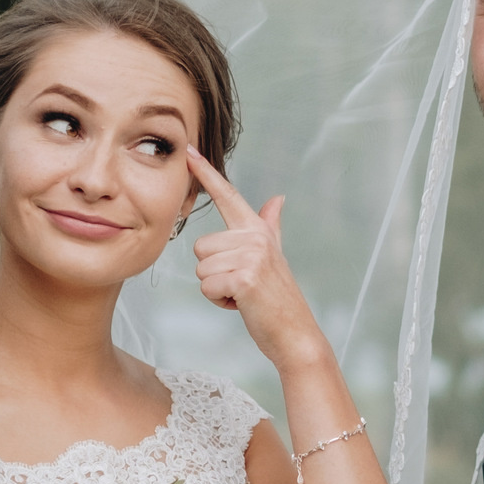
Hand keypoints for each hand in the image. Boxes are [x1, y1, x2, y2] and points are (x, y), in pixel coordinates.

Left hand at [185, 147, 327, 373]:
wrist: (295, 332)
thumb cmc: (277, 298)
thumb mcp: (274, 255)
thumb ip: (271, 225)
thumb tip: (277, 198)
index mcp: (257, 230)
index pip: (227, 195)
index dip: (206, 173)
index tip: (188, 150)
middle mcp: (255, 237)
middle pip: (201, 247)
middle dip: (214, 273)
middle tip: (242, 285)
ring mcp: (252, 256)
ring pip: (201, 268)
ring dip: (216, 288)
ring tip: (243, 294)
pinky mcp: (245, 278)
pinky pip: (207, 286)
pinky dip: (219, 301)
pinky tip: (242, 304)